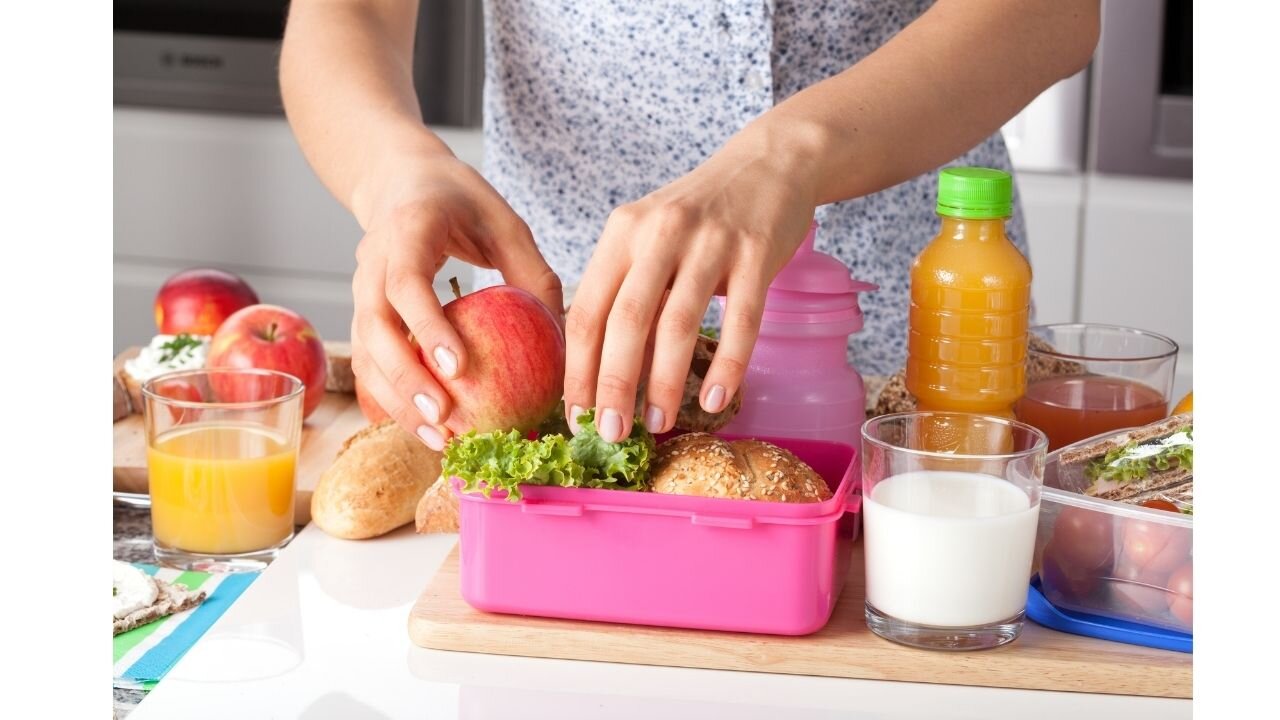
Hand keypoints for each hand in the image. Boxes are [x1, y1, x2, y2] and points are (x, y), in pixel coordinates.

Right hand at [351, 150, 562, 449]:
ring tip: (438, 439)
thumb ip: (532, 273)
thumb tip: (564, 337)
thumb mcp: (505, 223)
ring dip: (396, 401)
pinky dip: (391, 399)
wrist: (400, 182)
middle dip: (406, 379)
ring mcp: (360, 291)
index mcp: (407, 230)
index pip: (406, 283)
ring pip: (365, 354)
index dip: (427, 327)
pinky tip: (425, 429)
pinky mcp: (363, 316)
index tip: (457, 368)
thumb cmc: (461, 201)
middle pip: (376, 329)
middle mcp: (372, 262)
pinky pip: (368, 364)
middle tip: (445, 418)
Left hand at [564, 123, 818, 441]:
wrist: (768, 164)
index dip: (577, 369)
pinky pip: (741, 321)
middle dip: (614, 386)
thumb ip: (625, 291)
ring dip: (664, 383)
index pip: (586, 310)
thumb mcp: (648, 238)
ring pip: (678, 324)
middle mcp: (659, 234)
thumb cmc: (699, 215)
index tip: (576, 416)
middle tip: (611, 435)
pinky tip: (714, 400)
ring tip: (657, 424)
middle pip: (626, 321)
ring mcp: (710, 242)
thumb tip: (599, 374)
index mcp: (622, 233)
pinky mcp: (756, 253)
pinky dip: (727, 366)